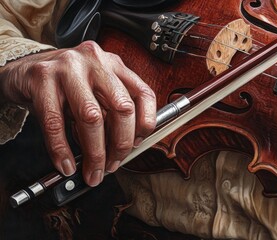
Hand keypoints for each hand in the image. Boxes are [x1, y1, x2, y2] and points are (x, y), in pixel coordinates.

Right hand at [0, 41, 155, 186]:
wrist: (24, 69)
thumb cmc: (66, 85)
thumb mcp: (95, 92)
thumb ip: (111, 111)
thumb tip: (123, 148)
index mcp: (115, 65)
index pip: (144, 94)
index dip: (145, 124)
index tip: (136, 144)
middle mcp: (96, 62)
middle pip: (122, 108)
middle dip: (120, 144)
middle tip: (113, 165)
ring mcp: (69, 67)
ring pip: (91, 117)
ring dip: (95, 153)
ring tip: (93, 172)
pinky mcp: (42, 78)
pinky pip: (55, 122)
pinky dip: (62, 150)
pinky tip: (66, 164)